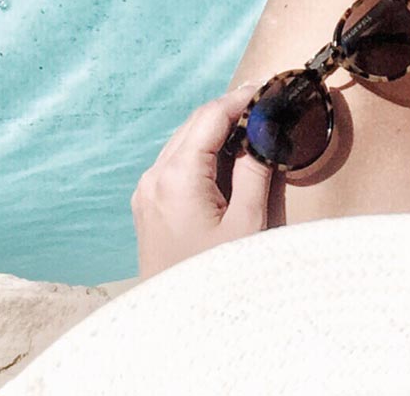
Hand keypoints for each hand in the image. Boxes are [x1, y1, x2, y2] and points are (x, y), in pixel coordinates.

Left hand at [132, 84, 274, 278]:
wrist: (176, 322)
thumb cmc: (214, 277)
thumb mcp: (245, 222)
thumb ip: (252, 172)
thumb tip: (259, 137)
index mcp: (176, 177)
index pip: (209, 118)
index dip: (238, 98)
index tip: (264, 87)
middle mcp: (154, 178)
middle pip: (193, 125)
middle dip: (227, 112)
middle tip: (262, 105)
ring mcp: (146, 192)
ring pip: (182, 142)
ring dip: (214, 132)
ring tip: (250, 131)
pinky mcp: (147, 206)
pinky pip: (174, 164)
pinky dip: (200, 153)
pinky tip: (225, 160)